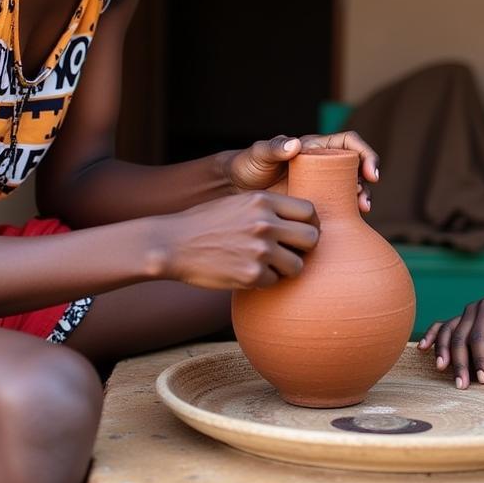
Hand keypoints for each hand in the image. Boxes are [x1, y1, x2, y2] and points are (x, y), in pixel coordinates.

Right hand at [155, 190, 320, 289]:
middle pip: (312, 238)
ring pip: (297, 265)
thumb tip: (303, 220)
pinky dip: (263, 281)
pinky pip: (274, 282)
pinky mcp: (250, 274)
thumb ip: (269, 208)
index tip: (301, 232)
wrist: (172, 244)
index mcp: (264, 200)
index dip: (310, 224)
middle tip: (289, 252)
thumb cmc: (206, 222)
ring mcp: (259, 249)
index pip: (309, 211)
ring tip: (267, 265)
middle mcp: (266, 223)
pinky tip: (247, 273)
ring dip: (285, 268)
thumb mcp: (240, 202)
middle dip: (304, 248)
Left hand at [227, 131, 379, 213]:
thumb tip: (295, 145)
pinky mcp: (315, 206)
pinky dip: (347, 215)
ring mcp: (321, 187)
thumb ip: (274, 147)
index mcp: (315, 148)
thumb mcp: (259, 154)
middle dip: (368, 181)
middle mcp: (323, 166)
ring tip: (363, 210)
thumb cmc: (248, 166)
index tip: (370, 171)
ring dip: (362, 198)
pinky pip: (337, 209)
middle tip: (365, 199)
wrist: (236, 191)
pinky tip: (349, 225)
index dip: (365, 153)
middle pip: (357, 168)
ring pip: (351, 189)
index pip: (349, 142)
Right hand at [417, 284, 483, 388]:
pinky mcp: (465, 319)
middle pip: (460, 337)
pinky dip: (433, 335)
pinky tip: (423, 348)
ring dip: (443, 351)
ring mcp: (467, 313)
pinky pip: (444, 326)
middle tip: (462, 386)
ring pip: (449, 332)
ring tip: (442, 370)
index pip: (479, 337)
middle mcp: (473, 309)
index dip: (479, 360)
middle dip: (460, 362)